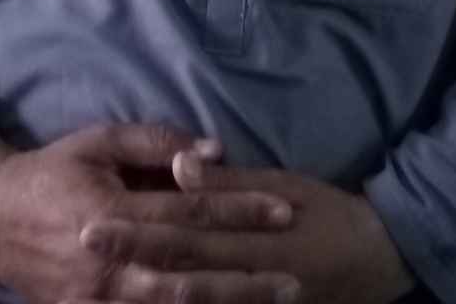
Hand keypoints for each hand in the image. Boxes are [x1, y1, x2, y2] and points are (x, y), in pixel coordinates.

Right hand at [0, 122, 299, 303]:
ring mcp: (97, 300)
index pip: (190, 213)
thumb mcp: (101, 140)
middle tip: (294, 277)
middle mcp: (108, 265)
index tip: (283, 211)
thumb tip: (213, 151)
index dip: (239, 211)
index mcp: (114, 213)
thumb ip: (157, 144)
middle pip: (189, 275)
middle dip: (245, 277)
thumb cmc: (53, 170)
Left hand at [75, 153, 416, 303]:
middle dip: (126, 259)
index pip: (184, 229)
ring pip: (188, 302)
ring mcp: (253, 303)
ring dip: (141, 291)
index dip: (136, 227)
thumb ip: (229, 182)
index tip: (90, 220)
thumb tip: (182, 165)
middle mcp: (247, 274)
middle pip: (176, 268)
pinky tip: (143, 303)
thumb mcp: (283, 184)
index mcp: (253, 235)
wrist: (374, 257)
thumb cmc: (326, 210)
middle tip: (81, 244)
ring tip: (96, 281)